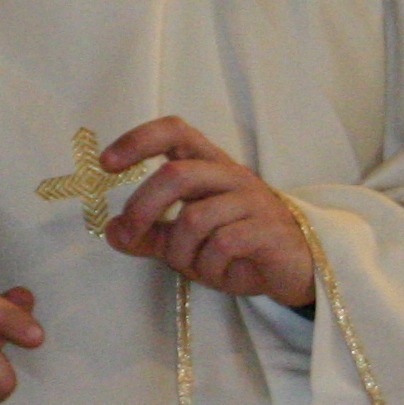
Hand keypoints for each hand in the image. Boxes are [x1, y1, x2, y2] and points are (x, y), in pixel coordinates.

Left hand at [98, 117, 313, 308]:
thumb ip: (149, 234)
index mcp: (209, 165)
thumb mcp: (185, 242)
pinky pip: (223, 244)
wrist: (296, 270)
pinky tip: (219, 272)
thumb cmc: (237, 248)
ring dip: (180, 251)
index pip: (175, 132)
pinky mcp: (270, 229)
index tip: (107, 164)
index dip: (138, 140)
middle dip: (142, 208)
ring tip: (193, 265)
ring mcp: (253, 200)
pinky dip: (209, 266)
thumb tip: (111, 232)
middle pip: (176, 175)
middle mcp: (231, 175)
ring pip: (195, 219)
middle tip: (129, 234)